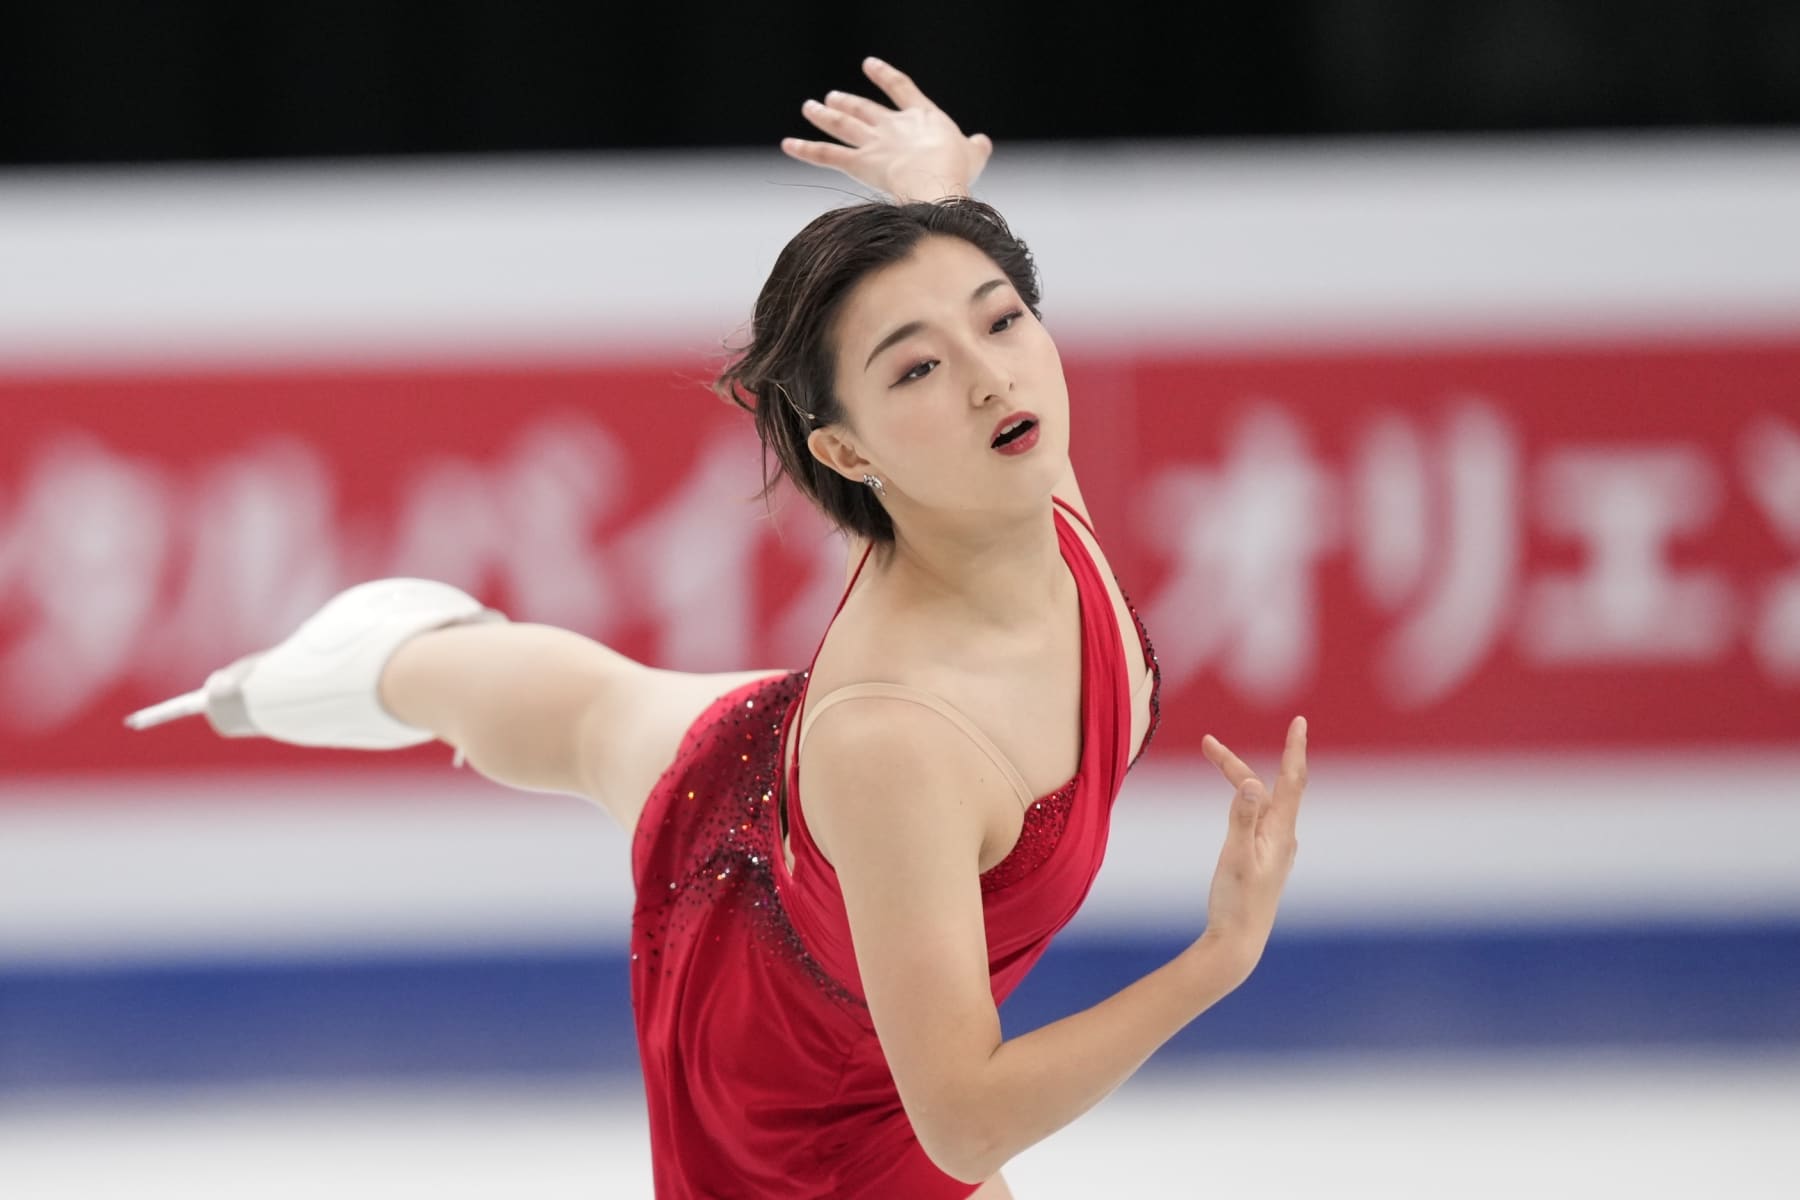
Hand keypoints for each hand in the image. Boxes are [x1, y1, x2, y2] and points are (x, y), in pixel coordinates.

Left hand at [781, 57, 993, 202]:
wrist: (937, 181)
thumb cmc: (957, 170)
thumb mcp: (973, 156)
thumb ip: (974, 148)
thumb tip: (981, 143)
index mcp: (922, 115)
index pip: (901, 87)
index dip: (885, 75)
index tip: (870, 65)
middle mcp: (893, 124)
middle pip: (864, 108)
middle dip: (847, 102)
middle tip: (831, 97)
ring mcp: (874, 142)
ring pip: (842, 124)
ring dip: (823, 115)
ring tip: (810, 107)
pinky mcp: (859, 163)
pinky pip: (826, 154)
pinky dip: (805, 149)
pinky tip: (787, 145)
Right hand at [1196, 718, 1306, 980]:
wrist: (1239, 943)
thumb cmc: (1236, 903)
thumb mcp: (1235, 857)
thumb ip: (1241, 818)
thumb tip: (1248, 781)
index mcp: (1281, 833)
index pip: (1292, 780)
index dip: (1294, 748)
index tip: (1299, 721)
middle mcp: (1283, 837)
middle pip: (1265, 787)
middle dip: (1236, 762)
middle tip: (1206, 743)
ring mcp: (1274, 847)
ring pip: (1258, 800)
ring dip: (1236, 776)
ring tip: (1213, 756)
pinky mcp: (1263, 857)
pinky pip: (1256, 815)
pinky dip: (1242, 797)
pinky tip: (1238, 797)